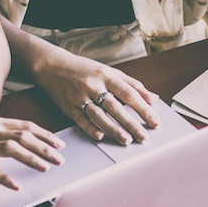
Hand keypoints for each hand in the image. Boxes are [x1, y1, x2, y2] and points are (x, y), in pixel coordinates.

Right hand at [0, 116, 65, 189]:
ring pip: (12, 149)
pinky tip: (17, 185)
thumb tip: (24, 136)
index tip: (59, 143)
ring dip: (32, 158)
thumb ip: (0, 130)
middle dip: (45, 146)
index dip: (45, 134)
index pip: (25, 126)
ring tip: (46, 167)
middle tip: (60, 157)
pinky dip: (6, 178)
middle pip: (23, 136)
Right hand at [33, 51, 158, 145]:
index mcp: (106, 75)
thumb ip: (132, 84)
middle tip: (144, 137)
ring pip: (99, 115)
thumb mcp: (109, 71)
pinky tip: (100, 137)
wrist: (52, 66)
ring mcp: (80, 97)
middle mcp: (94, 86)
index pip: (129, 93)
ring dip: (113, 129)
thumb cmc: (84, 69)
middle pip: (115, 106)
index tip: (155, 121)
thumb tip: (153, 98)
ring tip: (126, 140)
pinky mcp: (68, 107)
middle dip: (131, 123)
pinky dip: (90, 128)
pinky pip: (80, 120)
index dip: (143, 108)